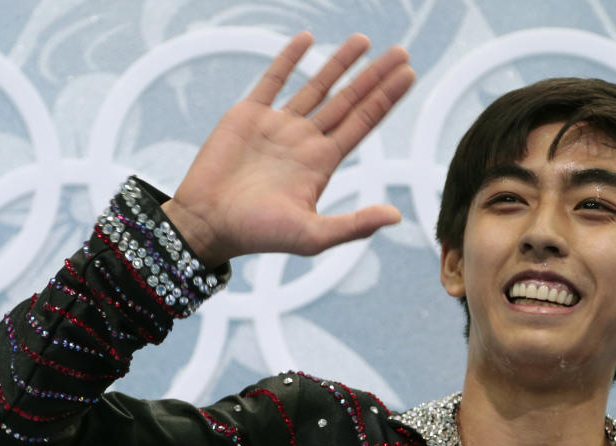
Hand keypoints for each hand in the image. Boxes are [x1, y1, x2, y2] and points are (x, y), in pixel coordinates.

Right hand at [162, 32, 415, 267]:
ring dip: (340, 63)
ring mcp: (278, 126)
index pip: (363, 123)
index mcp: (322, 164)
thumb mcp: (312, 236)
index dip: (386, 99)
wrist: (207, 224)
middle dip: (375, 77)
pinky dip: (289, 59)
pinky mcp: (248, 115)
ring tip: (364, 39)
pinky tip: (308, 40)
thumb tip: (396, 216)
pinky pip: (273, 80)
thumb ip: (354, 225)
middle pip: (349, 101)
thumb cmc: (258, 235)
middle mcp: (305, 141)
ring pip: (317, 86)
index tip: (409, 74)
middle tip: (402, 52)